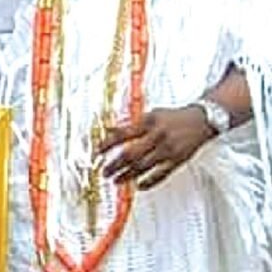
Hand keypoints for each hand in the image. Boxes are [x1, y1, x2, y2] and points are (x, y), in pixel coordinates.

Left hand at [99, 106, 215, 190]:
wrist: (201, 120)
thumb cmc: (174, 117)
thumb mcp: (151, 114)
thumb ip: (131, 123)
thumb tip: (110, 129)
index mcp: (148, 123)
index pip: (123, 134)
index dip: (108, 143)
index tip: (99, 151)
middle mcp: (157, 136)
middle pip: (131, 154)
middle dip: (115, 164)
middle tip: (104, 171)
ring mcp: (167, 150)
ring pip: (143, 166)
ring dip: (127, 175)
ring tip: (116, 180)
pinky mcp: (177, 160)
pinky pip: (161, 174)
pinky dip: (149, 182)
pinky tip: (139, 186)